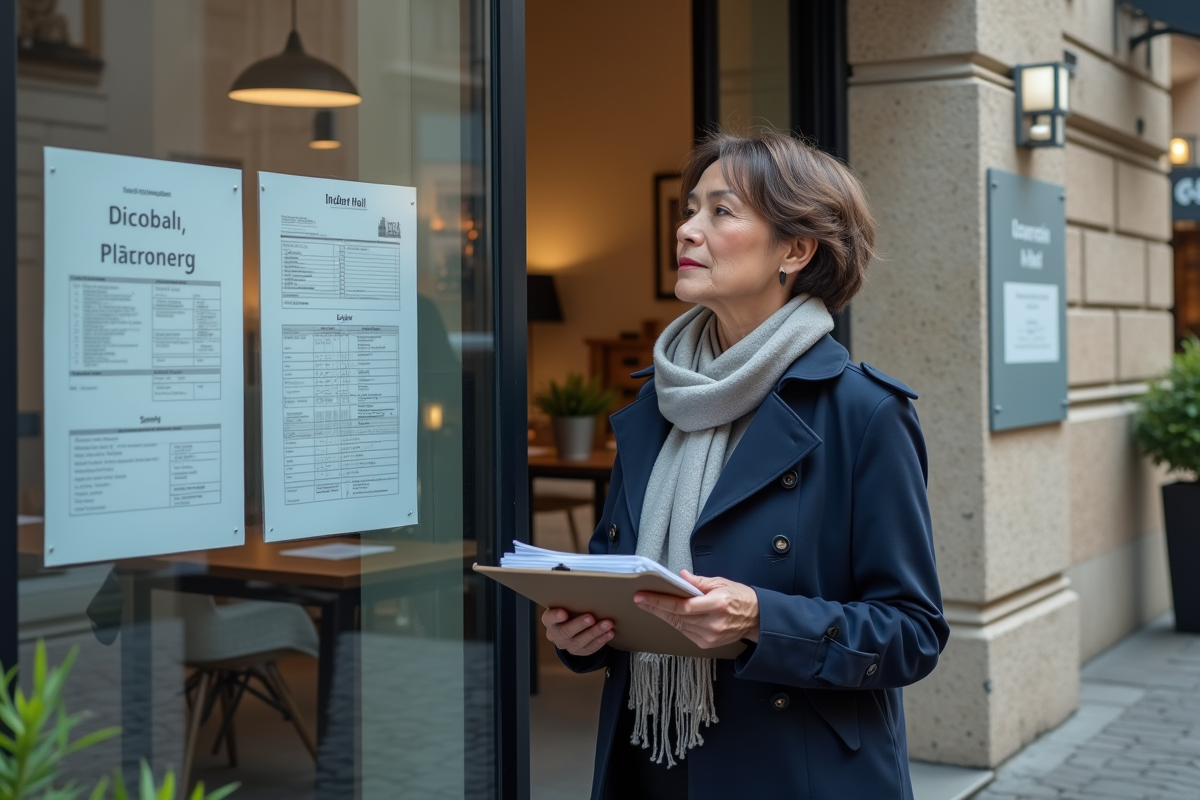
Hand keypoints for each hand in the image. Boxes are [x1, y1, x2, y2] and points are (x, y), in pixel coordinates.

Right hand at [543, 607, 614, 656]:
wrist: (569, 629)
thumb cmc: (569, 611)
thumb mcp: (565, 605)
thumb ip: (571, 601)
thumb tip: (586, 589)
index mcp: (550, 621)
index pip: (549, 618)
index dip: (555, 616)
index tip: (564, 613)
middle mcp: (556, 635)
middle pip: (566, 632)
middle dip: (579, 624)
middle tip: (591, 617)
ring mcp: (568, 645)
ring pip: (581, 641)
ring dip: (595, 632)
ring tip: (607, 624)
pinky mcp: (579, 651)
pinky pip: (591, 647)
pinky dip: (602, 639)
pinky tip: (610, 632)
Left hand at [634, 571, 759, 649]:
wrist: (756, 618)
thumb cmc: (740, 597)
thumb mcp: (721, 583)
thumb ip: (699, 582)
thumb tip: (680, 576)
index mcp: (718, 604)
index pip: (682, 605)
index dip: (660, 601)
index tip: (643, 596)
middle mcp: (713, 623)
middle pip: (677, 616)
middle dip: (656, 607)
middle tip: (640, 600)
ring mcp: (710, 636)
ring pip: (679, 625)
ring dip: (663, 615)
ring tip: (649, 605)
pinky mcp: (708, 644)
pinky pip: (685, 632)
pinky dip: (676, 623)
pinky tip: (668, 615)